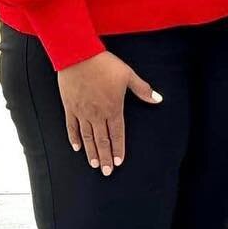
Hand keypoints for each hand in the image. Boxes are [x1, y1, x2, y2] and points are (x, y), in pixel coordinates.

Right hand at [56, 50, 161, 175]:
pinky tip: (76, 148)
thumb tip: (158, 99)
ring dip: (91, 152)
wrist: (78, 56)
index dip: (118, 149)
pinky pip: (71, 127)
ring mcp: (81, 112)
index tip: (119, 162)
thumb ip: (143, 90)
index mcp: (113, 108)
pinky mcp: (69, 107)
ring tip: (94, 164)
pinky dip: (74, 138)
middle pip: (101, 140)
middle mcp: (97, 114)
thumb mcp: (128, 75)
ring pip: (86, 137)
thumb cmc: (106, 65)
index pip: (117, 134)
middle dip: (105, 157)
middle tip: (106, 172)